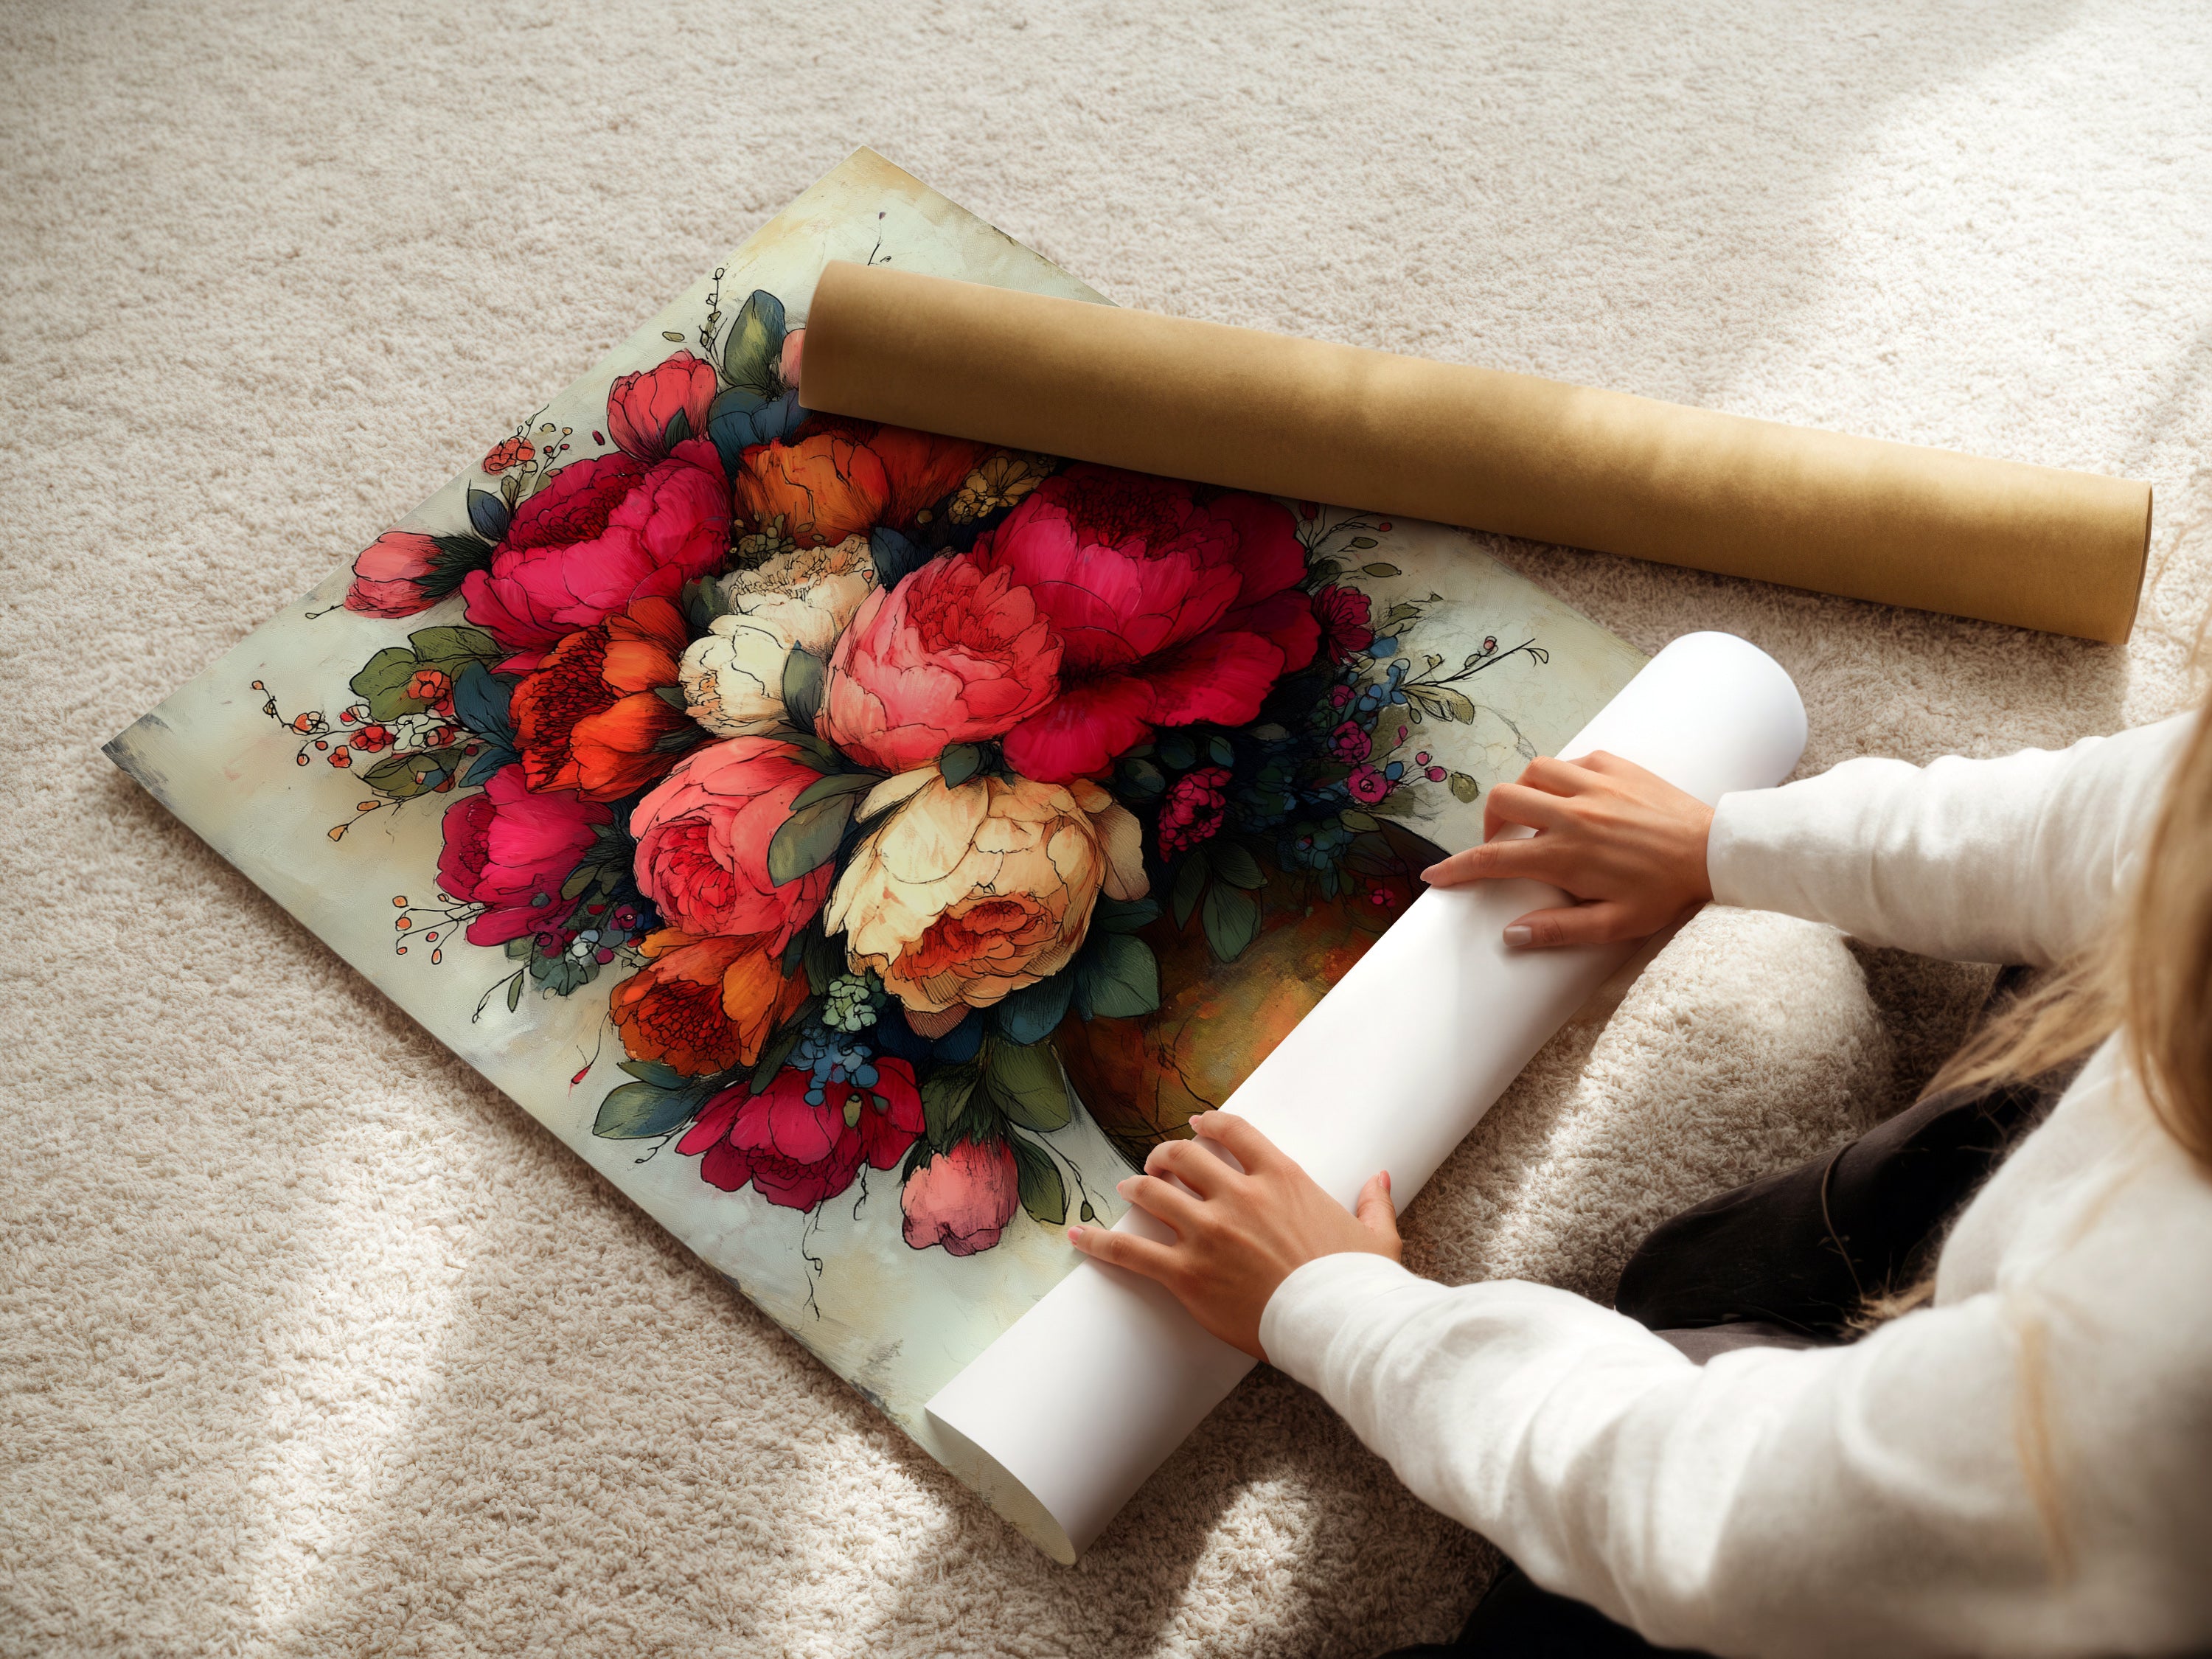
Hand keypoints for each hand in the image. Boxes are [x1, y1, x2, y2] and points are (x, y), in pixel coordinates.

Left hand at [1065, 1112, 1399, 1361]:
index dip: (1208, 1124)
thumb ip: (1373, 1201)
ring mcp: (1209, 1233)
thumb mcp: (1376, 1236)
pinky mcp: (1187, 1274)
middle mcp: (1239, 1196)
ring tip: (1127, 1189)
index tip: (1195, 1125)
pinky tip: (1078, 1234)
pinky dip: (1099, 1241)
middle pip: (1183, 1156)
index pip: (1233, 1132)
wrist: (1340, 1325)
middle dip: (1164, 1155)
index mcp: (1282, 1178)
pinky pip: (1131, 1251)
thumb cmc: (1359, 1284)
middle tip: (1156, 1164)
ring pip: (1153, 1193)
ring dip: (1136, 1187)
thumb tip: (1380, 1178)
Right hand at [1419, 751, 1713, 948]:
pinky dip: (1562, 777)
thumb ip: (1559, 930)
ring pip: (1533, 771)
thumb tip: (1510, 935)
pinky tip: (1575, 797)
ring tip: (1536, 816)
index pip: (1494, 859)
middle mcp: (1572, 813)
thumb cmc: (1666, 893)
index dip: (1457, 868)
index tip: (1436, 876)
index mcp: (1566, 855)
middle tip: (1503, 844)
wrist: (1715, 851)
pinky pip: (1572, 760)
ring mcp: (1594, 784)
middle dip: (1489, 822)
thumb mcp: (1615, 925)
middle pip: (1502, 800)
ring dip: (1524, 792)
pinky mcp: (1616, 765)